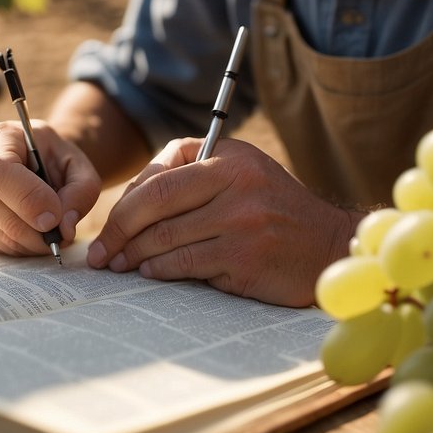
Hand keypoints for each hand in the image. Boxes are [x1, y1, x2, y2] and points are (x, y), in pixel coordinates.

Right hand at [0, 120, 101, 256]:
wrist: (44, 166)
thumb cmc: (60, 163)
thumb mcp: (81, 168)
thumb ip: (80, 193)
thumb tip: (63, 228)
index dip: (25, 198)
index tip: (54, 218)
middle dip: (31, 230)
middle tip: (61, 237)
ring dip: (29, 243)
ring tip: (53, 236)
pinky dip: (19, 249)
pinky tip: (35, 237)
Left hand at [87, 137, 361, 306]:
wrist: (331, 246)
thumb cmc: (275, 209)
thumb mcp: (243, 171)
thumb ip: (193, 171)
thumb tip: (131, 197)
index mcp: (230, 160)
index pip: (159, 178)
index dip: (125, 203)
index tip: (110, 224)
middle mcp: (236, 186)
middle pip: (154, 207)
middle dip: (119, 231)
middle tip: (102, 253)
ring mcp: (241, 224)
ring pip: (165, 239)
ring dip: (134, 256)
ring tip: (120, 265)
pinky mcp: (244, 260)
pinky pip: (185, 266)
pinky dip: (160, 271)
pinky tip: (150, 273)